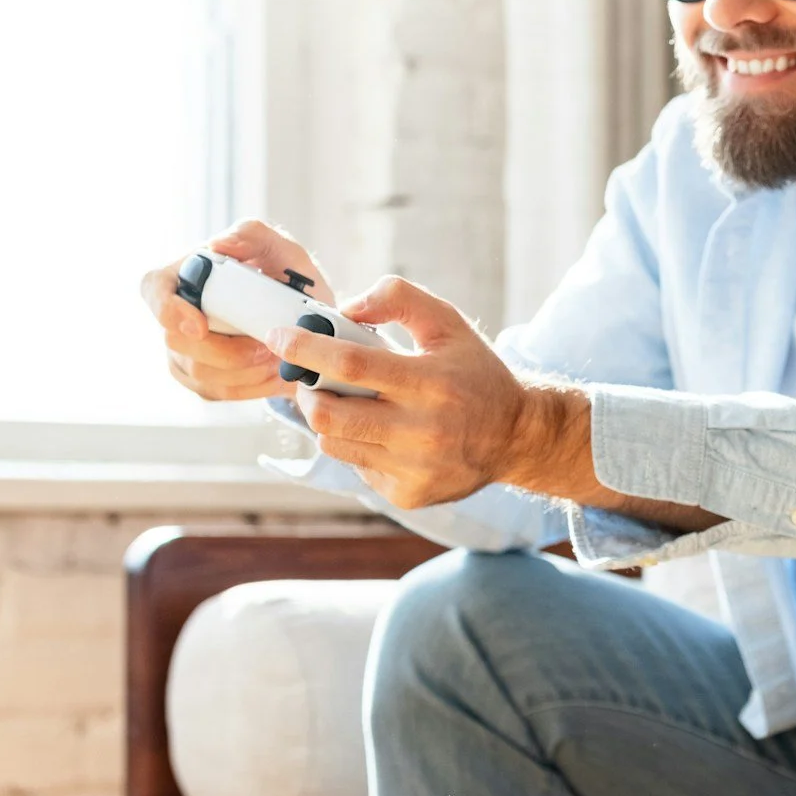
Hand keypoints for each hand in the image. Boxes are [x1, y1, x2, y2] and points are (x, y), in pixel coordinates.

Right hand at [140, 220, 335, 401]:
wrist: (306, 319)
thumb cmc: (286, 276)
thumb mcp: (278, 248)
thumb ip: (251, 236)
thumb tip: (218, 245)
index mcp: (185, 274)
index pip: (154, 289)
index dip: (168, 311)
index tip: (200, 326)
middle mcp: (176, 313)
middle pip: (177, 342)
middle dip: (228, 351)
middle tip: (270, 345)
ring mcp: (185, 349)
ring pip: (201, 374)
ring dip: (246, 370)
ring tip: (280, 357)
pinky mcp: (202, 378)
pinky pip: (219, 391)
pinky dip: (252, 386)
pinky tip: (275, 373)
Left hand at [273, 276, 542, 510]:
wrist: (516, 436)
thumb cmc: (475, 373)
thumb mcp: (448, 323)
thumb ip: (398, 299)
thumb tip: (344, 310)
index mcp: (432, 383)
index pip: (352, 365)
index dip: (307, 350)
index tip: (280, 336)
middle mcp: (423, 432)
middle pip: (329, 414)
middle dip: (306, 390)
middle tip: (308, 377)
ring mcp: (414, 469)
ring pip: (334, 443)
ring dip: (327, 418)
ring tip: (347, 402)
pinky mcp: (408, 495)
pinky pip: (355, 467)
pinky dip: (356, 445)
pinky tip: (381, 433)